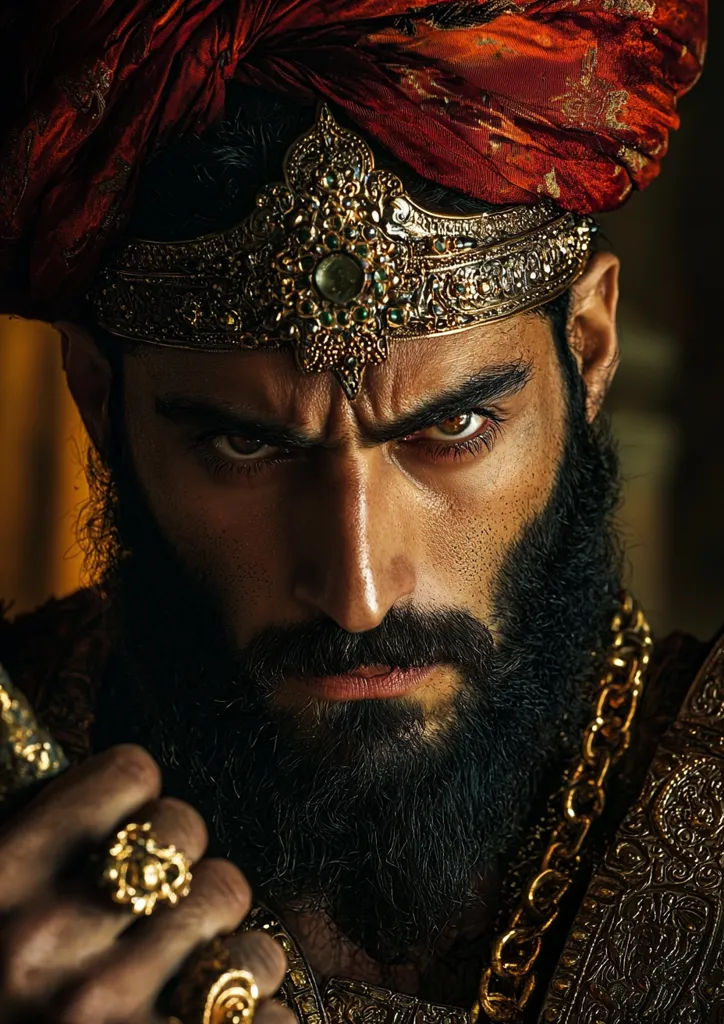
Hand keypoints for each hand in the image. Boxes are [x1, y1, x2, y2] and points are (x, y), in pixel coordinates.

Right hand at [0, 744, 291, 1023]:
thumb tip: (131, 792)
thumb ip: (43, 855)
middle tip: (159, 913)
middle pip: (187, 831)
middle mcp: (47, 946)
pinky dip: (254, 1011)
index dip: (138, 803)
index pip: (129, 775)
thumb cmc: (9, 999)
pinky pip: (266, 1001)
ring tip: (185, 979)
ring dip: (223, 939)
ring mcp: (108, 1013)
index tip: (130, 837)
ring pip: (234, 907)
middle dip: (181, 867)